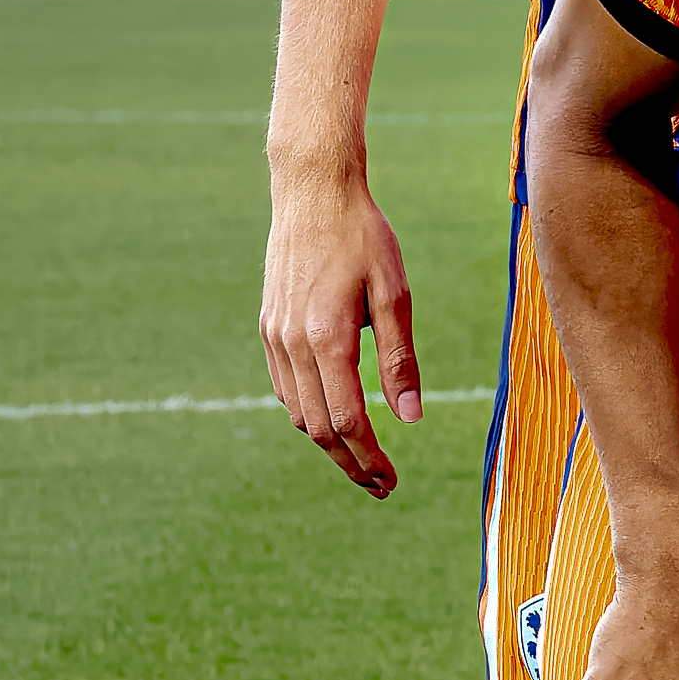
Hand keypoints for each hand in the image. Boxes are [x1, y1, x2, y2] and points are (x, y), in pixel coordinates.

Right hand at [260, 158, 421, 496]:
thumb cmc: (364, 238)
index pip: (346, 420)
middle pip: (316, 426)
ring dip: (328, 441)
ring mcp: (273, 336)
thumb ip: (401, 359)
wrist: (312, 195)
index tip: (391, 480)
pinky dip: (308, 410)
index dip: (368, 457)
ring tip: (363, 459)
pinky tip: (336, 416)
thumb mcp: (396, 295)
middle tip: (381, 485)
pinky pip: (284, 386)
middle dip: (349, 461)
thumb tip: (410, 417)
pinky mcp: (268, 327)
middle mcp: (291, 343)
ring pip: (296, 410)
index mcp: (326, 339)